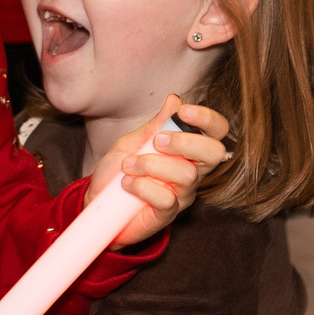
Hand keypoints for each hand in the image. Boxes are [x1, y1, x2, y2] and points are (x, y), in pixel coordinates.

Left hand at [86, 96, 230, 244]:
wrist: (97, 202)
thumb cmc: (119, 171)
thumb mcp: (133, 142)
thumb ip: (155, 125)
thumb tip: (174, 99)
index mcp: (188, 150)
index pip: (216, 131)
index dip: (207, 119)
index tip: (183, 112)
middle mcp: (192, 171)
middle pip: (215, 153)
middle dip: (186, 142)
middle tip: (157, 141)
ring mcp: (182, 194)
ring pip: (186, 175)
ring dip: (151, 165)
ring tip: (128, 166)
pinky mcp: (168, 214)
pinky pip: (166, 199)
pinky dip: (142, 186)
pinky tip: (126, 184)